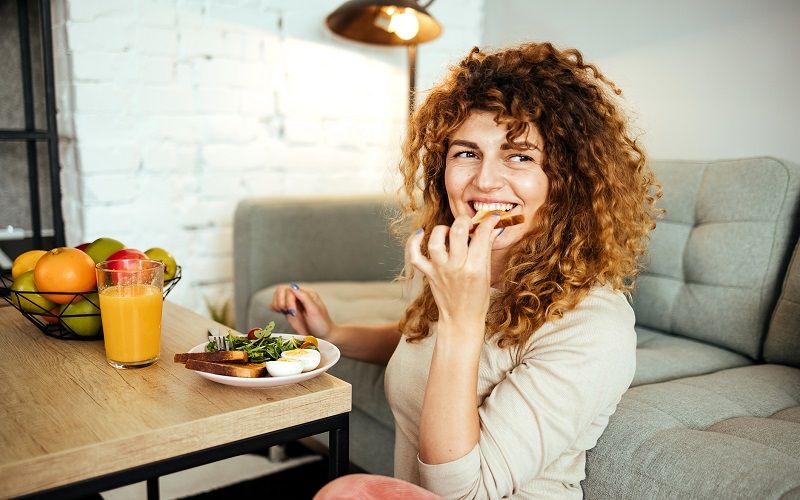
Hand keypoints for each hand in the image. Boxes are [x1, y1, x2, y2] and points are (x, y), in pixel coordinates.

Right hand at [269, 283, 334, 338]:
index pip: (290, 289)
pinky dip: (274, 307)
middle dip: (281, 301)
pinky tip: (276, 311)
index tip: (292, 311)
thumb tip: (293, 287)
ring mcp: (292, 304)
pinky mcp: (288, 312)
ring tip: (283, 312)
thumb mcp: (315, 310)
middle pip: (281, 291)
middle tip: (288, 312)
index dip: (288, 300)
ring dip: (277, 304)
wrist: (322, 336)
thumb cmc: (321, 323)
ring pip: (277, 296)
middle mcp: (299, 296)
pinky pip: (277, 305)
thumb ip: (305, 298)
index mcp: (306, 293)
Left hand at [406, 214, 502, 329]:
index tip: (492, 217)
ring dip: (442, 230)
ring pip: (435, 241)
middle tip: (469, 223)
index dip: (488, 222)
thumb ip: (487, 248)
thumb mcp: (487, 273)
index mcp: (475, 269)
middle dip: (465, 221)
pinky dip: (414, 242)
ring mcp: (440, 271)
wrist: (461, 319)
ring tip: (450, 231)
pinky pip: (415, 256)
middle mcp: (456, 268)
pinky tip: (420, 233)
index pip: (481, 236)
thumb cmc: (477, 298)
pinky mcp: (428, 274)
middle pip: (457, 233)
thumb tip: (493, 228)